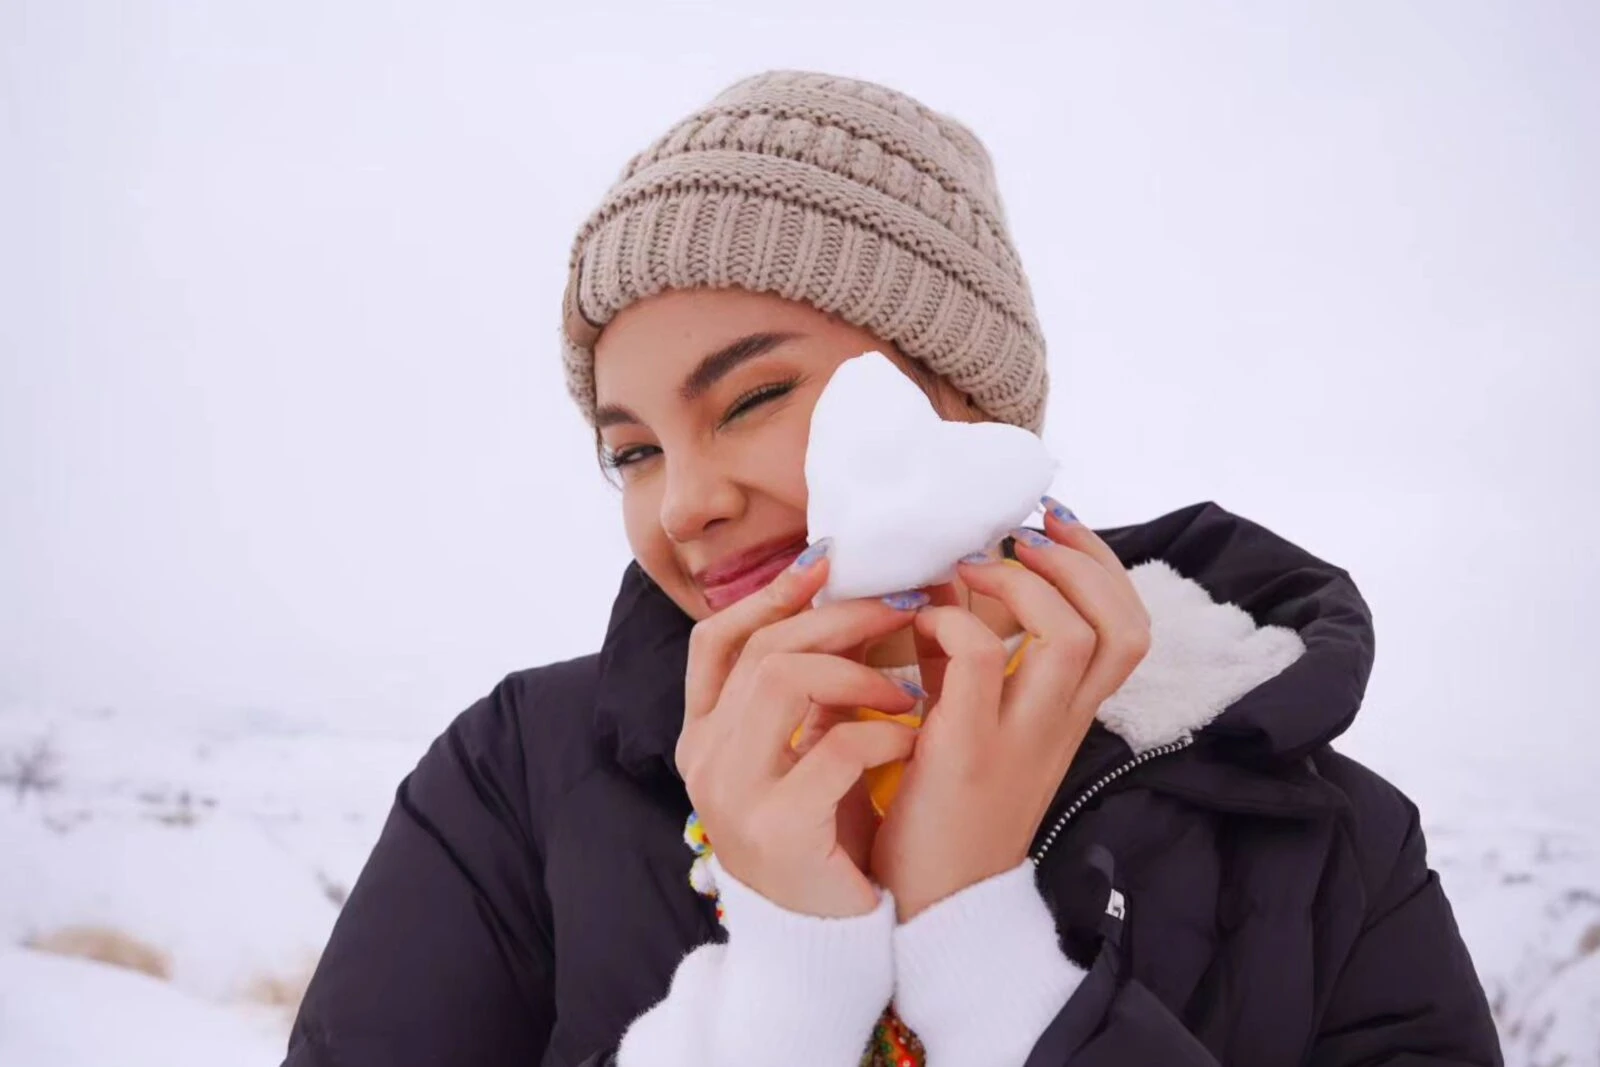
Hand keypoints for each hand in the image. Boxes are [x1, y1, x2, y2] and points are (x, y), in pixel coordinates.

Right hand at [675, 541, 926, 917]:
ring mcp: (733, 796)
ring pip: (784, 678)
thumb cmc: (824, 840)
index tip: (828, 564)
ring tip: (909, 689)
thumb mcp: (803, 755)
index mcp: (703, 737)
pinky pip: (836, 747)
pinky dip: (884, 732)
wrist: (825, 946)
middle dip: (837, 617)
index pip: (715, 639)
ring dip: (858, 670)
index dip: (769, 594)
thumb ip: (807, 692)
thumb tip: (848, 603)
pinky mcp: (778, 830)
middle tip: (900, 607)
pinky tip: (913, 738)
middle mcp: (704, 761)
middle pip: (761, 648)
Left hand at [870, 508, 1151, 920]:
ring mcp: (1021, 741)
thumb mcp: (968, 719)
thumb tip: (943, 582)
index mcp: (1069, 716)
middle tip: (1023, 538)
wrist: (928, 906)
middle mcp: (1060, 726)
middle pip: (1122, 627)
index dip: (1104, 568)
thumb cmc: (940, 806)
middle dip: (1081, 562)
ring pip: (1072, 636)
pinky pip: (978, 660)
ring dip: (1023, 584)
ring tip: (975, 568)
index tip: (1053, 528)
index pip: (1130, 631)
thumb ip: (965, 655)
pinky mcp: (968, 754)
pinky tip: (922, 620)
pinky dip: (952, 620)